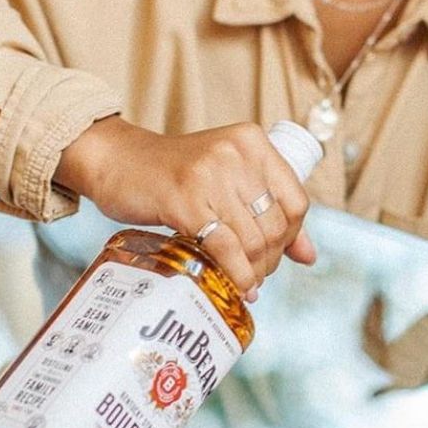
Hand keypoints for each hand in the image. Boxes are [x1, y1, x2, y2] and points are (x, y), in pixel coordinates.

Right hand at [54, 117, 315, 299]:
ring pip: (254, 240)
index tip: (275, 255)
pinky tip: (234, 286)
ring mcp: (210, 174)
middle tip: (255, 276)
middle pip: (275, 224)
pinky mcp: (185, 198)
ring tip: (244, 284)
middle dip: (270, 260)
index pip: (296, 201)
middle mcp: (237, 152)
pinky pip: (226, 248)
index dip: (291, 237)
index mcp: (252, 142)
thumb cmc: (173, 174)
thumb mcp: (227, 179)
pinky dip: (236, 274)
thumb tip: (310, 256)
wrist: (118, 161)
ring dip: (253, 272)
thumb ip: (269, 209)